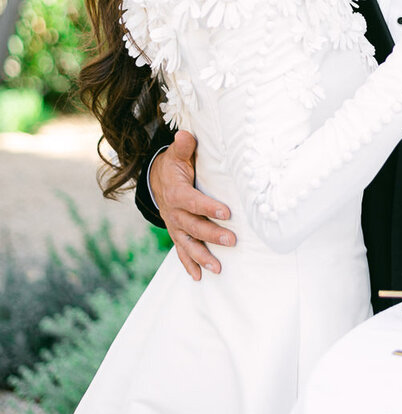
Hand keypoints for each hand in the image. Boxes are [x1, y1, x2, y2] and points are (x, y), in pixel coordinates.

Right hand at [150, 130, 234, 280]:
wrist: (156, 180)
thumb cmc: (174, 166)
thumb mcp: (177, 155)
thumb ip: (183, 147)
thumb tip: (185, 135)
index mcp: (176, 192)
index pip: (193, 202)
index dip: (208, 207)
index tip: (227, 212)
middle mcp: (174, 212)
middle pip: (193, 226)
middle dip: (212, 235)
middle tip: (232, 241)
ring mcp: (174, 226)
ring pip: (188, 243)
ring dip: (202, 257)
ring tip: (218, 268)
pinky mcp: (176, 233)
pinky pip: (181, 251)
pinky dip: (189, 265)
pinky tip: (199, 277)